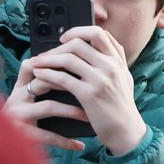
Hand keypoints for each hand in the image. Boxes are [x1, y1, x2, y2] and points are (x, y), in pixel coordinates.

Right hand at [3, 57, 88, 150]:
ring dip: (73, 111)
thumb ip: (40, 88)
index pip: (31, 65)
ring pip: (49, 106)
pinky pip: (49, 136)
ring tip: (89, 116)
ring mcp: (18, 115)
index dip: (52, 61)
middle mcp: (16, 98)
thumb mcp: (25, 101)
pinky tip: (80, 145)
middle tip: (92, 87)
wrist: (0, 147)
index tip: (78, 63)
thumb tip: (72, 76)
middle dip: (70, 83)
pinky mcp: (22, 133)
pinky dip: (66, 141)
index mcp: (18, 88)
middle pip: (43, 82)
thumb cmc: (21, 121)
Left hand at [28, 26, 146, 155]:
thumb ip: (115, 61)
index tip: (65, 38)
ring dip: (48, 59)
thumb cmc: (121, 107)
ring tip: (37, 63)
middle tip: (45, 54)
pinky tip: (40, 76)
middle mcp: (110, 67)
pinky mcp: (89, 94)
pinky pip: (62, 78)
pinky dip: (47, 74)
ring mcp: (100, 80)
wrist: (127, 132)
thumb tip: (103, 44)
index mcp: (117, 61)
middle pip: (78, 43)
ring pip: (68, 58)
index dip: (78, 31)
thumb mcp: (124, 79)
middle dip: (57, 47)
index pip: (98, 33)